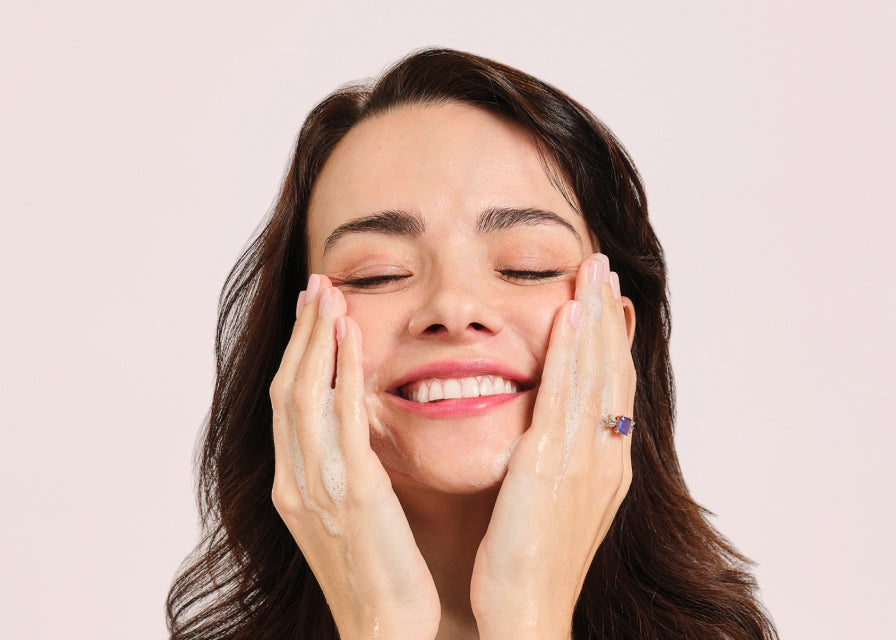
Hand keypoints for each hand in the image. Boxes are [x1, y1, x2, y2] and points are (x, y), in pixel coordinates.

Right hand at [269, 275, 440, 639]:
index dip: (297, 357)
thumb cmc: (378, 581)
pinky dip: (342, 375)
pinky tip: (350, 339)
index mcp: (294, 489)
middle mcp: (296, 482)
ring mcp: (319, 487)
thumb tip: (354, 439)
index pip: (287, 407)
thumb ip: (343, 477)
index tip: (311, 316)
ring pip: (305, 395)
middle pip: (287, 390)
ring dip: (316, 341)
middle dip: (301, 335)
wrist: (384, 632)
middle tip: (315, 287)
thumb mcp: (349, 522)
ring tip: (328, 295)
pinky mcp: (355, 494)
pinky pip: (343, 421)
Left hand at [470, 253, 635, 639]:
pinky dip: (569, 354)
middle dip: (608, 315)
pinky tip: (567, 316)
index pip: (614, 387)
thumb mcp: (558, 505)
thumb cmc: (535, 565)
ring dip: (593, 318)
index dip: (612, 340)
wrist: (527, 613)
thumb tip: (555, 431)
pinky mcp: (549, 465)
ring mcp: (583, 459)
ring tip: (592, 272)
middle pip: (611, 370)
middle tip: (604, 268)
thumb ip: (564, 463)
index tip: (607, 300)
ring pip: (593, 374)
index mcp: (607, 466)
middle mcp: (604, 456)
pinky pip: (562, 397)